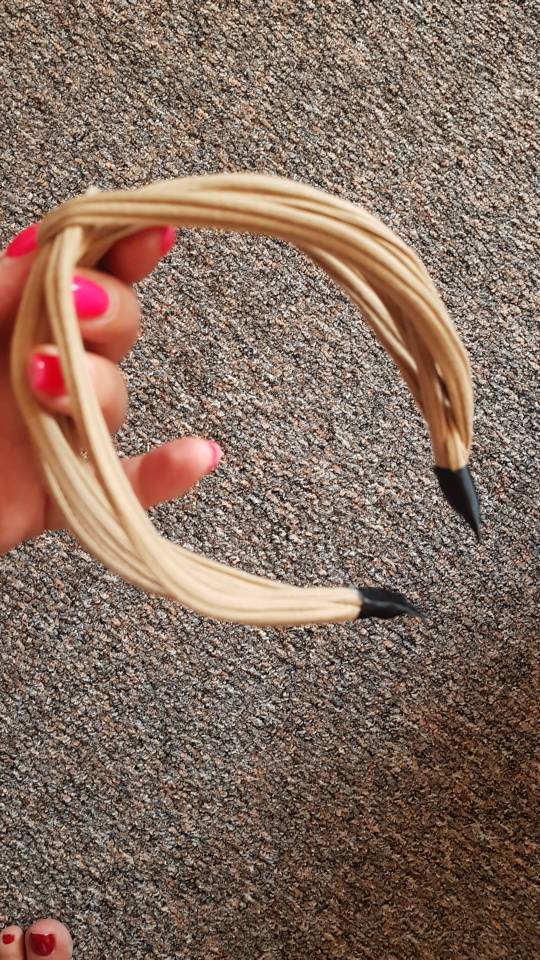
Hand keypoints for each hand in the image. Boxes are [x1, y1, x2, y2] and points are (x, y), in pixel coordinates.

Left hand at [0, 222, 222, 554]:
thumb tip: (47, 252)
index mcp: (1, 317)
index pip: (77, 268)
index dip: (120, 243)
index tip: (148, 227)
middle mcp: (34, 366)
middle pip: (116, 326)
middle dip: (107, 312)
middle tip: (70, 309)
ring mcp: (50, 430)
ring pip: (115, 399)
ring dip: (98, 388)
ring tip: (43, 388)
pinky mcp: (56, 494)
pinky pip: (125, 487)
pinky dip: (165, 476)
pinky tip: (195, 456)